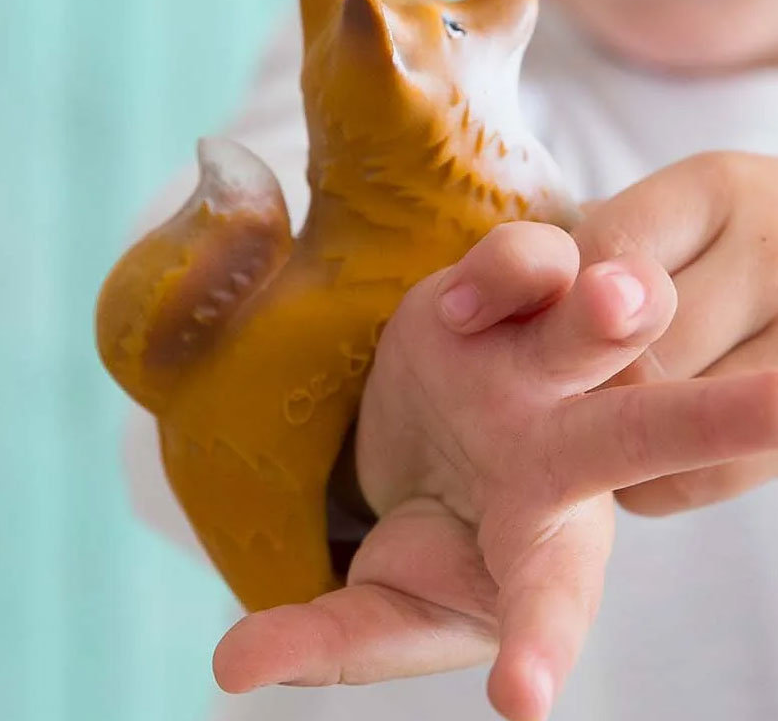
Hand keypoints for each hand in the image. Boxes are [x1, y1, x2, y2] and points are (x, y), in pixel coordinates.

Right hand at [211, 222, 777, 719]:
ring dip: (611, 311)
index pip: (545, 601)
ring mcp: (540, 362)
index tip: (518, 695)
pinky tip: (474, 298)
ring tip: (614, 299)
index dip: (531, 641)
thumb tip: (230, 670)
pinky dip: (506, 271)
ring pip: (601, 324)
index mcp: (537, 549)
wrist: (434, 439)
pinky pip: (526, 261)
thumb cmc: (434, 542)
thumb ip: (317, 639)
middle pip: (644, 433)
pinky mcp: (506, 292)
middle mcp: (562, 449)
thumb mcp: (379, 604)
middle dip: (708, 422)